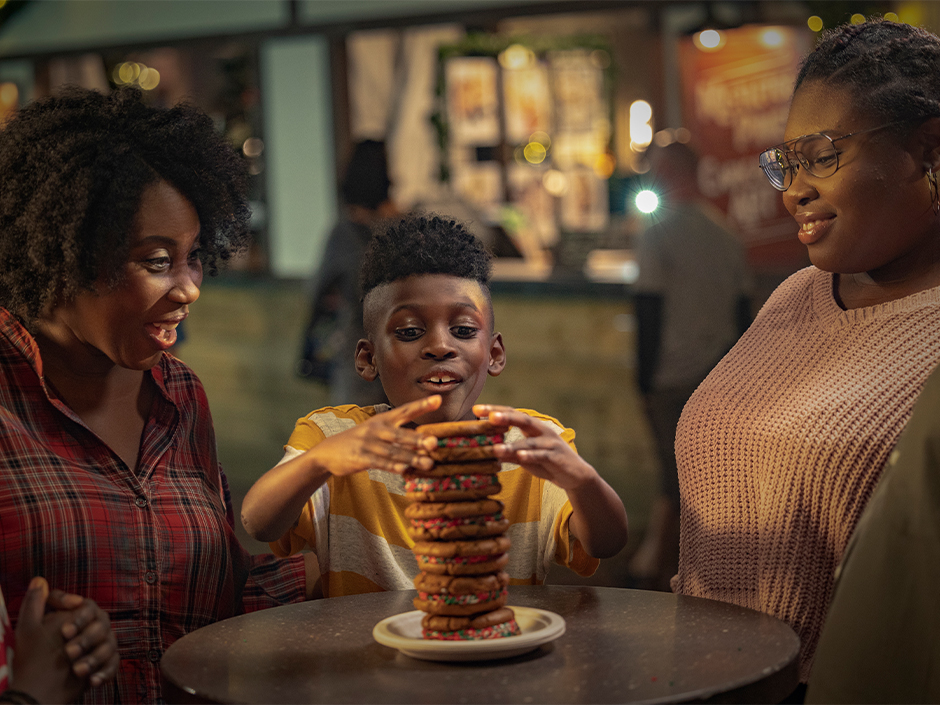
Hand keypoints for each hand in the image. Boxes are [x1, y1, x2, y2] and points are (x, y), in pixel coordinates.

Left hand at [13, 577, 117, 701]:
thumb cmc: (33, 655)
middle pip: (102, 626)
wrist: (38, 690)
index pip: (88, 607)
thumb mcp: (29, 628)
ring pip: (109, 646)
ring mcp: (102, 647)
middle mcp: (95, 628)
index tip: (64, 631)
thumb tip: (38, 579)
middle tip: (69, 652)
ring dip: (94, 658)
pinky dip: (104, 673)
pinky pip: (113, 665)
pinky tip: (92, 681)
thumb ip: (34, 603)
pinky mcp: (105, 665)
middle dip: (86, 639)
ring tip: (77, 670)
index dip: (79, 618)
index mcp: (79, 616)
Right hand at [312, 396, 439, 476]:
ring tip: (428, 463)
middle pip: (401, 434)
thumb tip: (429, 443)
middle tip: (435, 442)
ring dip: (412, 457)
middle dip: (419, 438)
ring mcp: (368, 443)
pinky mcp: (360, 458)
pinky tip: (405, 470)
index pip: (405, 410)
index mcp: (383, 419)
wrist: (328, 452)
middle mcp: (377, 429)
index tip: (438, 399)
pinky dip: (393, 466)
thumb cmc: (361, 442)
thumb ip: (401, 435)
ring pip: (394, 451)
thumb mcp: (377, 431)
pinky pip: (379, 463)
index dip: (422, 405)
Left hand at [472, 404, 592, 489]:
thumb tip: (487, 449)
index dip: (495, 410)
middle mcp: (542, 431)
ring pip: (530, 442)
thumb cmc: (547, 463)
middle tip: (490, 416)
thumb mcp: (525, 457)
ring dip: (512, 445)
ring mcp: (551, 443)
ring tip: (496, 448)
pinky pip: (542, 455)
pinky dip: (531, 455)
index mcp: (533, 427)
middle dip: (506, 417)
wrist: (575, 476)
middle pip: (523, 419)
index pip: (513, 414)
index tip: (476, 409)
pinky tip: (520, 456)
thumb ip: (509, 452)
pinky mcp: (557, 457)